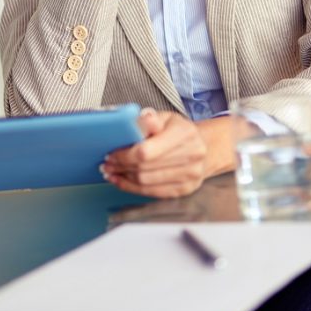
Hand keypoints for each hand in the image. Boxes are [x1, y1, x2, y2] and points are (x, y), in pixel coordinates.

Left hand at [101, 112, 235, 198]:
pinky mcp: (185, 190)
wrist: (204, 146)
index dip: (124, 155)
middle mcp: (192, 156)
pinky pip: (153, 193)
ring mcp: (190, 176)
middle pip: (145, 168)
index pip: (146, 151)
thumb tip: (137, 121)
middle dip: (121, 167)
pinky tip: (122, 181)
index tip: (111, 153)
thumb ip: (148, 120)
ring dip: (124, 178)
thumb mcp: (165, 118)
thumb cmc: (178, 130)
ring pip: (146, 182)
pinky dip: (133, 188)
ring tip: (111, 172)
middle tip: (106, 164)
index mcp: (185, 133)